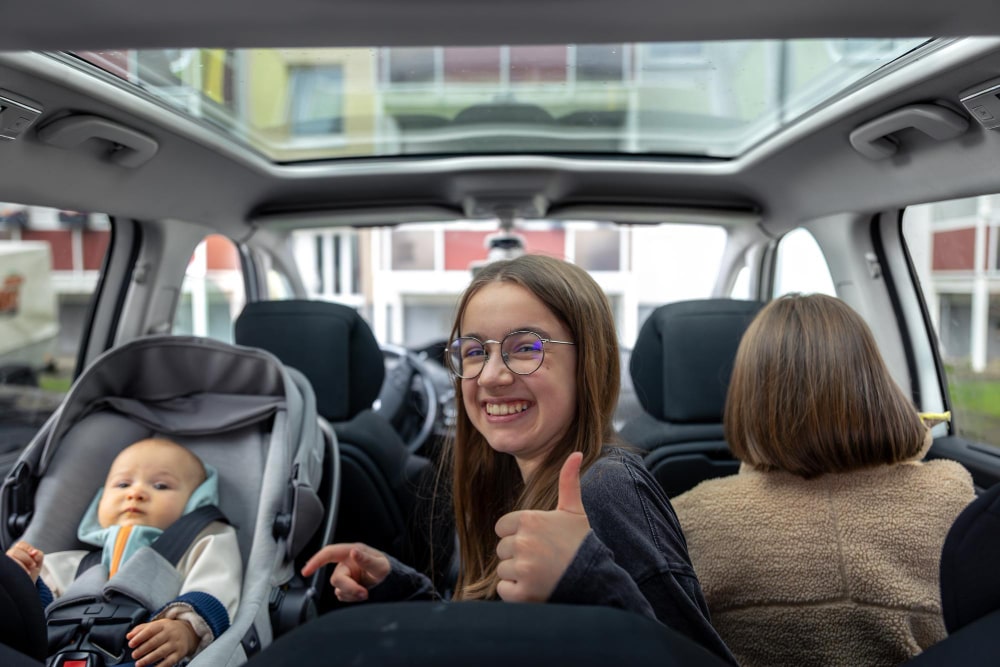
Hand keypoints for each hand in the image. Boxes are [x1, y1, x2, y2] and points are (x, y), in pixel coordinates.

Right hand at [6, 541, 43, 581]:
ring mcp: (7, 564)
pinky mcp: (5, 572)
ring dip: (21, 564)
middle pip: (15, 551)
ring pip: (10, 558)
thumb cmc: (32, 572)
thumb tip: (34, 552)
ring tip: (28, 572)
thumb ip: (38, 554)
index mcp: (18, 551)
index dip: (28, 548)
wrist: (28, 585)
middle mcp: (10, 556)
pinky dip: (17, 569)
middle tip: (33, 565)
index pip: (20, 544)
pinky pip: (7, 567)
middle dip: (26, 558)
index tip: (34, 554)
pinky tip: (22, 574)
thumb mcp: (38, 562)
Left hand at [127, 618, 198, 666]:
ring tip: (138, 664)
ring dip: (148, 659)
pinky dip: (160, 666)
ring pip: (161, 652)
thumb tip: (129, 636)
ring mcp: (175, 644)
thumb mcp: (157, 625)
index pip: (150, 630)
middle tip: (134, 655)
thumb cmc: (168, 630)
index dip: (139, 637)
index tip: (131, 644)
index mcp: (163, 625)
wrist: (188, 633)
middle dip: (143, 649)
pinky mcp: (179, 654)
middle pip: (155, 641)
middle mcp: (170, 634)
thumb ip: (141, 629)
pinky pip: (169, 661)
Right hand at [301, 542, 390, 601]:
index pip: (328, 553)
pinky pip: (342, 596)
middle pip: (335, 579)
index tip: (306, 571)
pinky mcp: (345, 587)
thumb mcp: (380, 565)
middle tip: (364, 593)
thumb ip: (366, 559)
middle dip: (349, 588)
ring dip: (352, 594)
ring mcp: (345, 576)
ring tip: (366, 592)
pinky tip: (361, 594)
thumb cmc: (385, 569)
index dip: (315, 561)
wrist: (389, 581)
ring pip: (338, 589)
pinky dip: (351, 598)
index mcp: (351, 552)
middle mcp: (345, 563)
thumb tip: (353, 552)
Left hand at [494, 451, 590, 602]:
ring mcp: (523, 568)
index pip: (502, 527)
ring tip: (540, 572)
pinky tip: (535, 586)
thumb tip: (576, 452)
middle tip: (541, 558)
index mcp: (530, 520)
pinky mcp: (522, 592)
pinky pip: (503, 589)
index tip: (537, 541)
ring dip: (517, 573)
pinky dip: (516, 591)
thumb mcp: (574, 510)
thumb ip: (568, 481)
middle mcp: (524, 542)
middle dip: (517, 554)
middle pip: (501, 548)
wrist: (595, 578)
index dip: (516, 534)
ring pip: (502, 569)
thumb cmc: (581, 543)